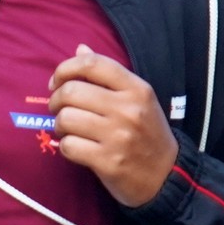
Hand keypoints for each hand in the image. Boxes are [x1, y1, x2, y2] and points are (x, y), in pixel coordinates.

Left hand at [47, 44, 178, 207]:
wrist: (167, 176)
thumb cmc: (147, 133)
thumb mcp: (137, 99)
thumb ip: (108, 75)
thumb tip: (80, 48)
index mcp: (137, 89)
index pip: (92, 64)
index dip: (65, 69)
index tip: (57, 82)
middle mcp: (129, 109)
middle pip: (71, 92)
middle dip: (55, 100)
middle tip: (58, 109)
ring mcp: (119, 136)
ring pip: (65, 119)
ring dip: (59, 125)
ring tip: (69, 129)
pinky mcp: (108, 161)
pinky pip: (68, 146)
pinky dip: (66, 147)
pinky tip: (76, 147)